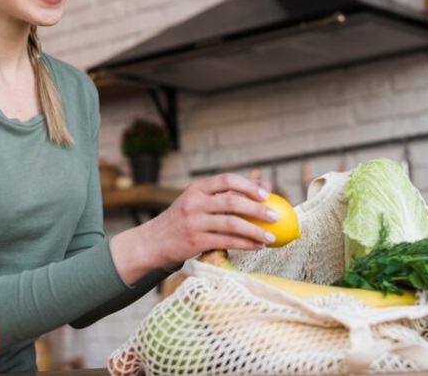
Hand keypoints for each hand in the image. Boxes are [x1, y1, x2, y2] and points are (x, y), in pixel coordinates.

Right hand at [110, 173, 275, 283]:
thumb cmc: (182, 221)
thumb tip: (265, 188)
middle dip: (257, 209)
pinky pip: (226, 242)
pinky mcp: (195, 242)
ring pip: (232, 224)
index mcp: (196, 189)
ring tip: (270, 237)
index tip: (266, 194)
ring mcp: (194, 222)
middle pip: (232, 202)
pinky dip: (244, 244)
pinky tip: (256, 247)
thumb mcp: (197, 203)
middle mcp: (194, 203)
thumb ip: (225, 196)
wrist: (152, 242)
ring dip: (255, 231)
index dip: (248, 186)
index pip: (226, 180)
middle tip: (275, 217)